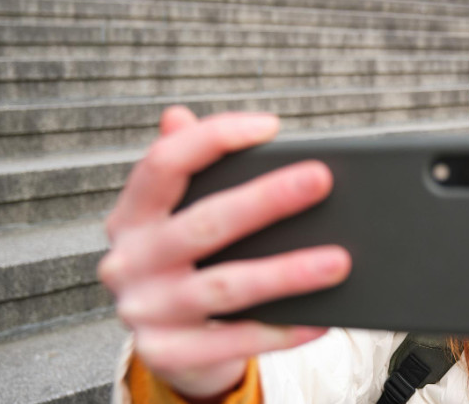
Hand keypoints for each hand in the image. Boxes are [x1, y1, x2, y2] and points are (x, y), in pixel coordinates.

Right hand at [98, 106, 350, 398]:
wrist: (168, 345)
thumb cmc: (186, 264)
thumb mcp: (175, 216)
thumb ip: (183, 168)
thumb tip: (178, 115)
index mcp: (131, 216)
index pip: (164, 164)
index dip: (214, 138)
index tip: (270, 125)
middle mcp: (129, 261)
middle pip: (205, 223)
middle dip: (267, 200)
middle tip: (321, 180)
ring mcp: (146, 311)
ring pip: (227, 286)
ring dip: (288, 273)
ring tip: (339, 260)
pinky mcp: (166, 354)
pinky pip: (235, 341)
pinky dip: (282, 330)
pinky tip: (321, 319)